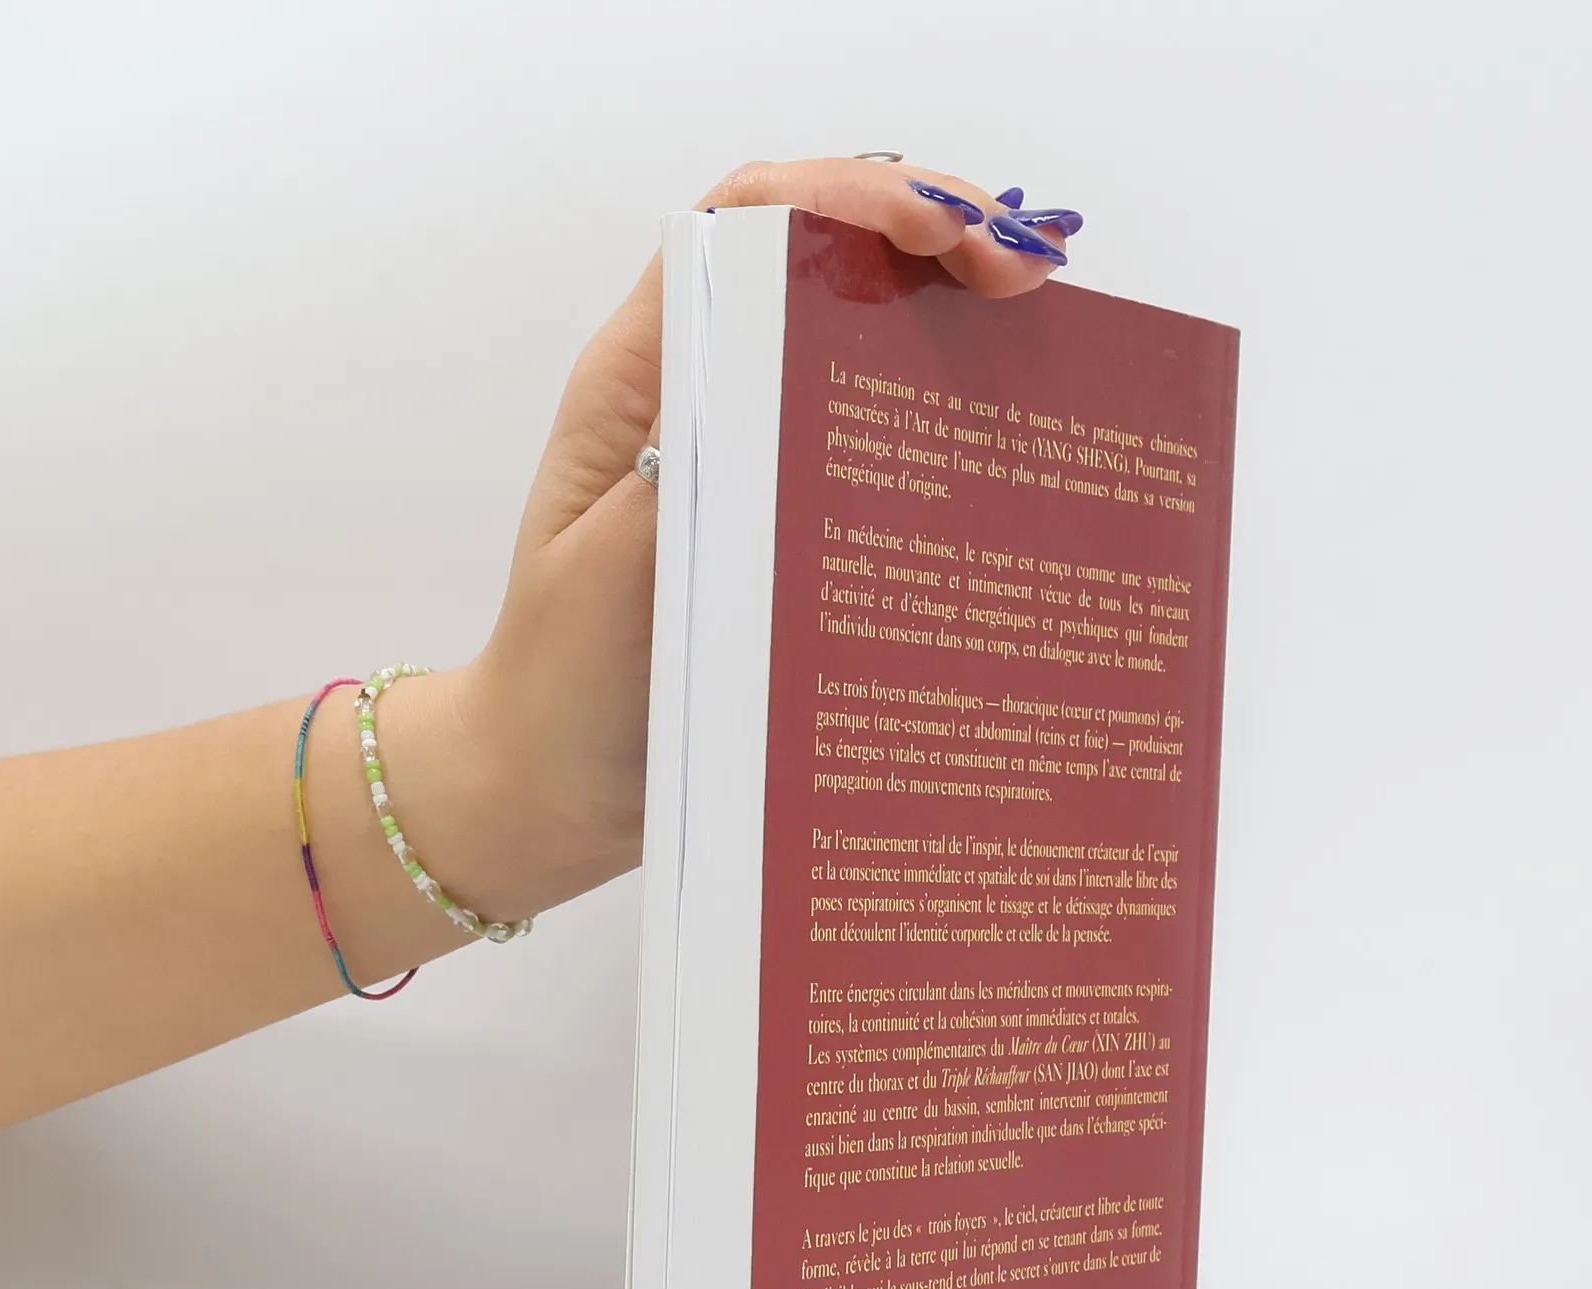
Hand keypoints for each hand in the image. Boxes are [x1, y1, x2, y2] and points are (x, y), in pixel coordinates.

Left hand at [391, 159, 1080, 924]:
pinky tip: (1006, 441)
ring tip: (1040, 332)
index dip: (853, 198)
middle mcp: (701, 397)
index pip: (747, 224)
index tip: (951, 234)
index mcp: (643, 380)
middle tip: (1028, 281)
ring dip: (948, 322)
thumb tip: (781, 386)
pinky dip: (939, 422)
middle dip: (931, 240)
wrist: (551, 788)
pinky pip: (868, 447)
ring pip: (856, 346)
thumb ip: (685, 483)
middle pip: (820, 262)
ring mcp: (748, 458)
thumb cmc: (562, 686)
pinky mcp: (784, 525)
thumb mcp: (611, 581)